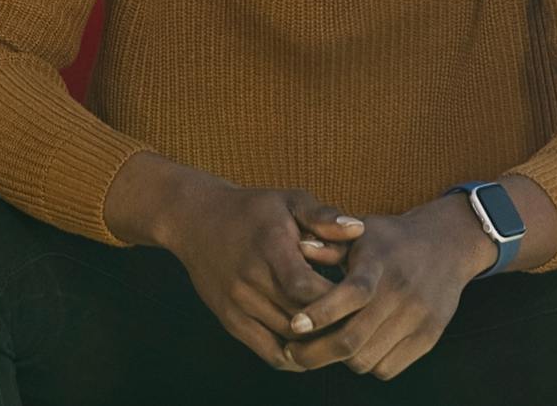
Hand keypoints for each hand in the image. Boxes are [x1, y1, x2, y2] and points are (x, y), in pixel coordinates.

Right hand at [165, 181, 365, 372]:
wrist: (198, 220)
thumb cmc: (254, 209)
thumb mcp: (289, 200)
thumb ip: (324, 216)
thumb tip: (359, 230)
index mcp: (270, 246)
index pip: (305, 288)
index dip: (334, 298)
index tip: (356, 294)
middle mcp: (250, 278)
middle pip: (300, 316)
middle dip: (333, 321)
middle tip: (358, 319)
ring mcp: (237, 302)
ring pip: (287, 338)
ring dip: (316, 340)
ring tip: (341, 330)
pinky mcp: (230, 320)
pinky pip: (268, 352)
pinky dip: (293, 356)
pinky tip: (312, 345)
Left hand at [283, 202, 481, 380]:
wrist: (446, 245)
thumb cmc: (391, 239)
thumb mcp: (361, 231)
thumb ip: (329, 245)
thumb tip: (300, 248)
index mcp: (380, 262)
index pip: (351, 293)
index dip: (321, 312)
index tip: (295, 324)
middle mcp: (401, 291)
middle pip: (352, 339)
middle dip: (315, 352)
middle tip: (294, 351)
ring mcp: (417, 317)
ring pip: (366, 359)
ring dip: (341, 359)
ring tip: (326, 346)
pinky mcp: (428, 337)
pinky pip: (387, 368)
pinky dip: (367, 363)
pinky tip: (359, 347)